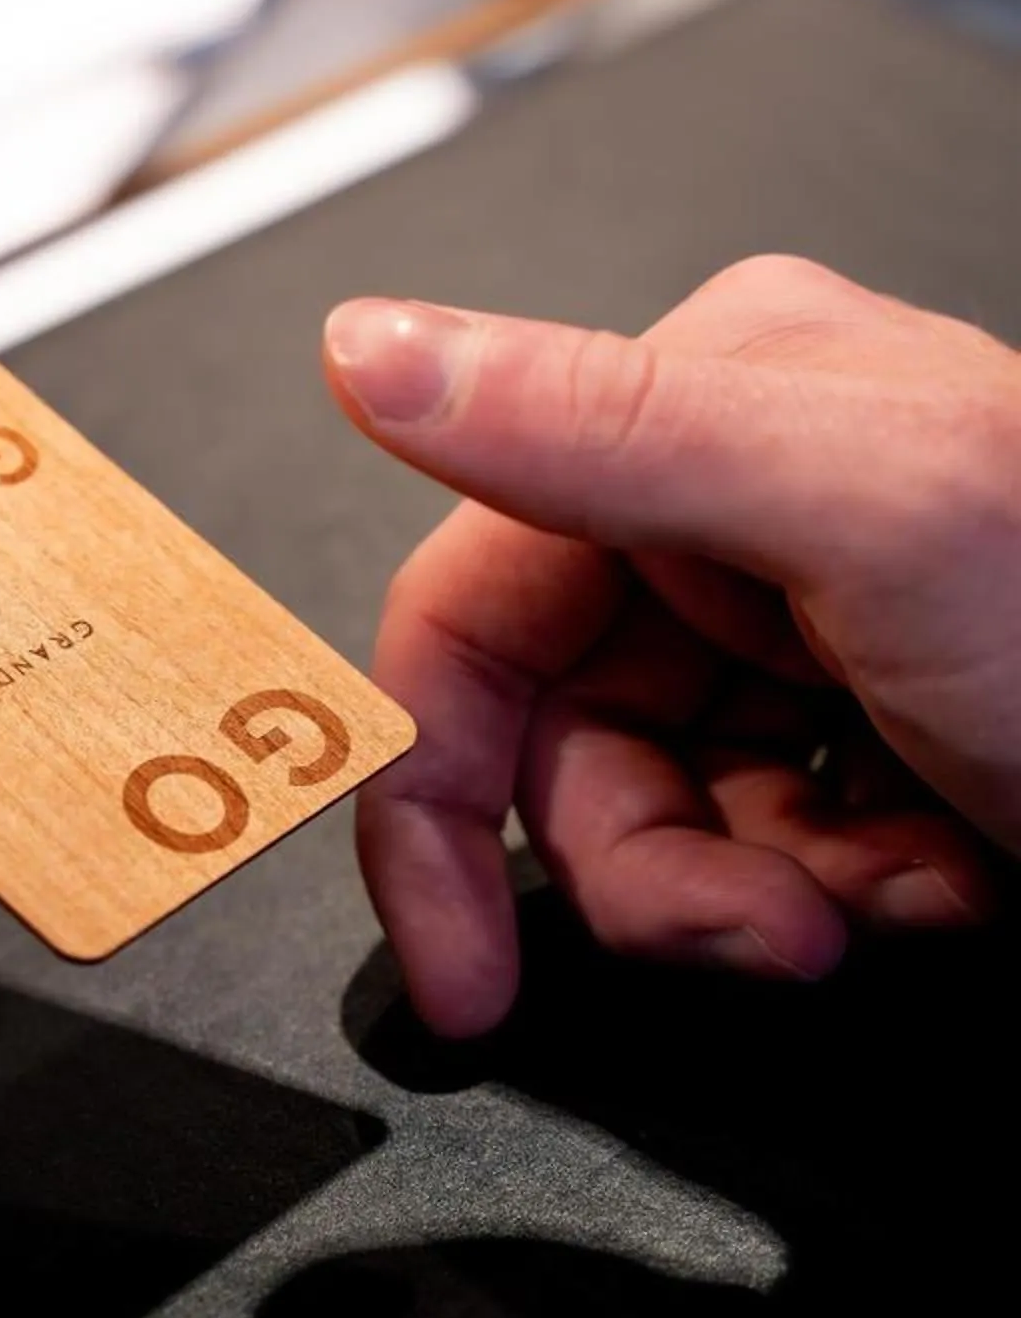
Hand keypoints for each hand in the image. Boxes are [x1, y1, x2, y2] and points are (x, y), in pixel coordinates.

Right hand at [325, 255, 1018, 1035]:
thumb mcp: (863, 507)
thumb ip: (596, 427)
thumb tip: (366, 351)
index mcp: (695, 414)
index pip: (466, 618)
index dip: (433, 800)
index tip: (458, 965)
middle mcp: (729, 510)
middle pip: (566, 752)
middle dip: (664, 874)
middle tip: (778, 932)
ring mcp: (803, 630)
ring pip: (665, 826)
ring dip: (770, 899)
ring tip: (902, 894)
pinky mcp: (870, 734)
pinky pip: (773, 858)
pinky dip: (850, 899)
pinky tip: (952, 875)